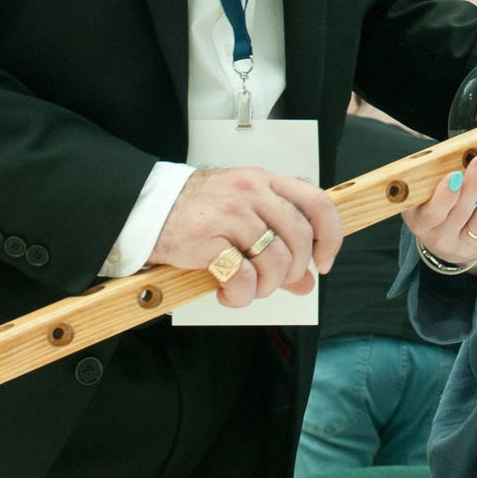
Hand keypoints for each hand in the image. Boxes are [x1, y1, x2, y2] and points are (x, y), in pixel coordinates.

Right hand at [149, 166, 339, 308]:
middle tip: (274, 283)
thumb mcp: (242, 218)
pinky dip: (240, 295)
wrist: (146, 209)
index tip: (323, 263)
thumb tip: (305, 283)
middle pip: (299, 238)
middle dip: (293, 271)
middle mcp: (252, 192)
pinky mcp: (209, 238)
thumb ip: (277, 246)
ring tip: (247, 289)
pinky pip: (243, 276)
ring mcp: (231, 213)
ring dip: (266, 287)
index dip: (330, 237)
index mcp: (265, 182)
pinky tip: (227, 293)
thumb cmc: (196, 213)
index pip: (318, 203)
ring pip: (275, 260)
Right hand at [400, 152, 476, 268]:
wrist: (442, 240)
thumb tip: (459, 154)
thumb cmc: (431, 207)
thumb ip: (434, 180)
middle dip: (474, 185)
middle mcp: (441, 239)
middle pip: (460, 214)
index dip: (445, 195)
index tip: (456, 174)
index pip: (433, 213)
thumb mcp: (422, 196)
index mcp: (421, 224)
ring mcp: (464, 247)